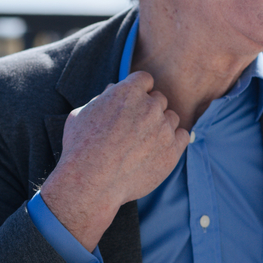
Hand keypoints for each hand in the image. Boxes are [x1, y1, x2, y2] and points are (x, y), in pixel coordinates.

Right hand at [40, 71, 189, 249]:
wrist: (90, 182)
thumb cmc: (80, 148)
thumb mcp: (81, 114)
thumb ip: (101, 98)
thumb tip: (112, 89)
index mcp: (128, 91)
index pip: (145, 79)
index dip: (138, 90)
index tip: (132, 104)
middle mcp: (150, 106)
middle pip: (159, 99)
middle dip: (148, 110)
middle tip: (134, 128)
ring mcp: (163, 128)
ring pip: (172, 118)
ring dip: (161, 125)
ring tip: (143, 143)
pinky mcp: (172, 150)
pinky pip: (182, 136)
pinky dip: (173, 141)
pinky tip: (157, 150)